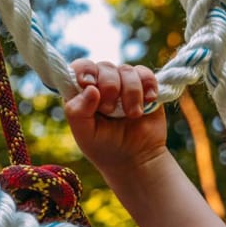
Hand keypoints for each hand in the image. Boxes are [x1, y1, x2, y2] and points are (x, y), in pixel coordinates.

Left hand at [64, 60, 166, 176]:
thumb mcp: (84, 134)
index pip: (79, 68)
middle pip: (104, 67)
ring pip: (126, 70)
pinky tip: (148, 102)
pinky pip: (145, 73)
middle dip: (109, 87)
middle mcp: (101, 84)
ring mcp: (123, 83)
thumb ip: (78, 112)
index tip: (89, 84)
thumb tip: (90, 88)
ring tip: (133, 114)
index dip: (84, 71)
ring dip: (131, 92)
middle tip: (110, 110)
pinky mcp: (144, 85)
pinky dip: (148, 85)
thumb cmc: (104, 147)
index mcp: (81, 93)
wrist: (136, 159)